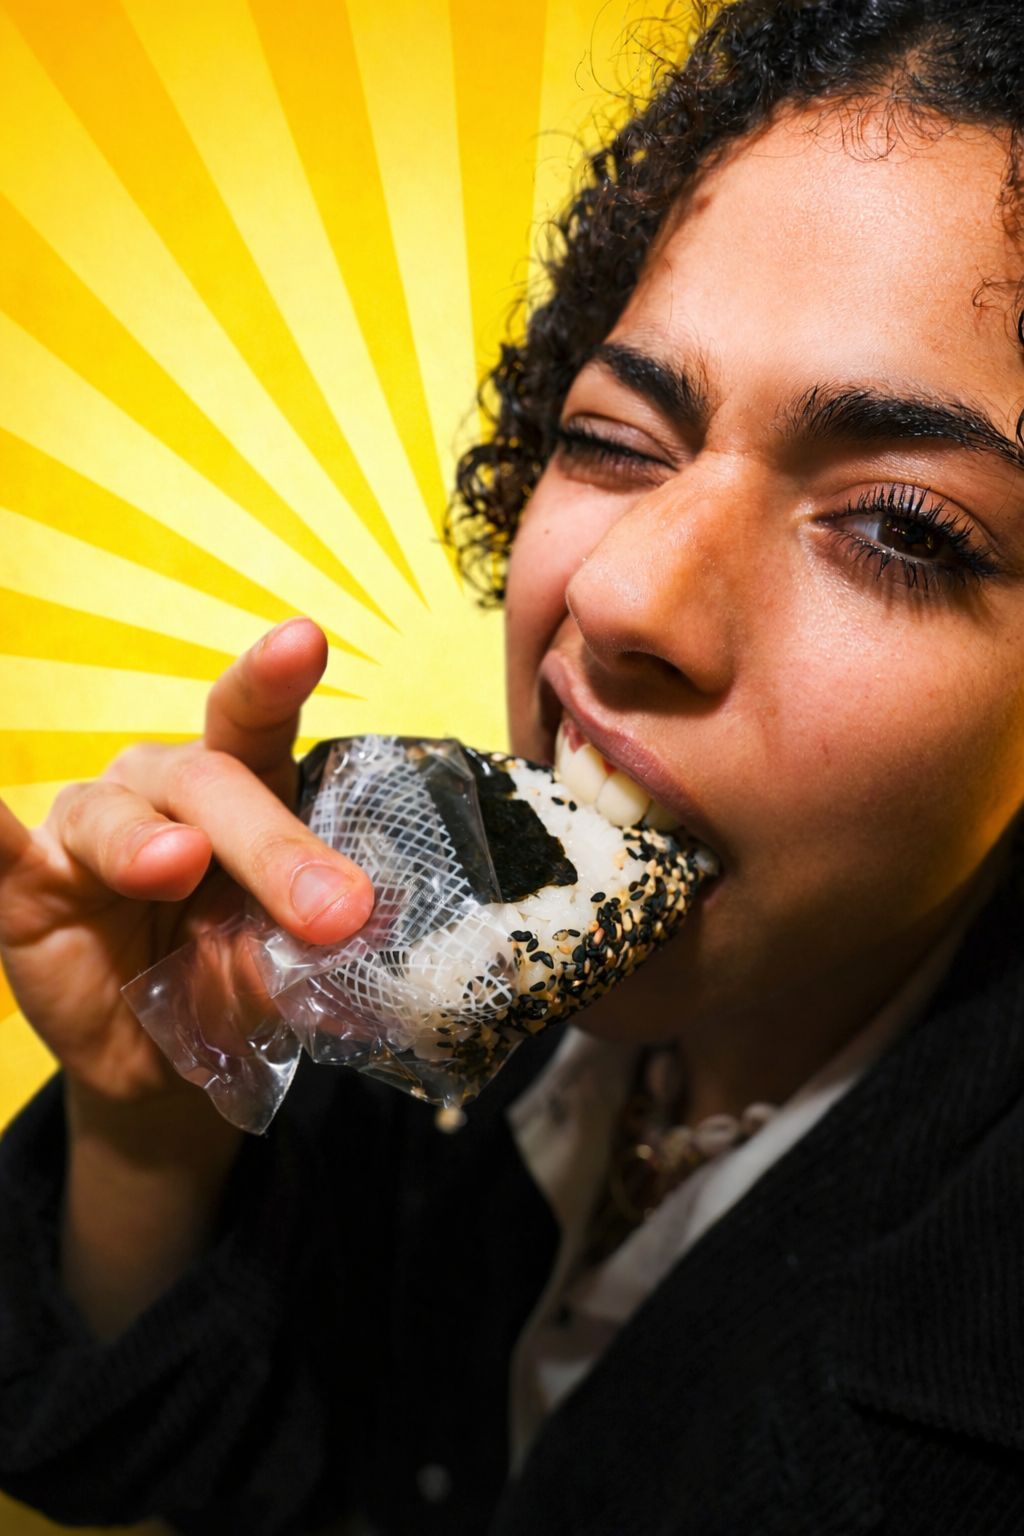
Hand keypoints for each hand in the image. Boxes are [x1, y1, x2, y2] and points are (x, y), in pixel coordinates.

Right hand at [0, 619, 373, 1106]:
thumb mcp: (271, 972)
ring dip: (146, 844)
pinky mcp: (26, 882)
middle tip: (333, 909)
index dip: (276, 679)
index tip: (304, 640)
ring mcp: (91, 829)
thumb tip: (321, 944)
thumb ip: (288, 949)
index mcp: (240, 786)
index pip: (257, 721)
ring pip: (116, 816)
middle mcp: (162, 788)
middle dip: (272, 846)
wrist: (151, 1053)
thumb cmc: (224, 980)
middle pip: (208, 782)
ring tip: (178, 865)